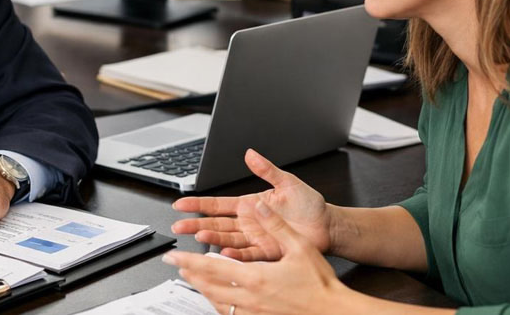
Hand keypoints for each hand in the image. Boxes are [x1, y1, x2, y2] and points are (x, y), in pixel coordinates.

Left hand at [163, 198, 346, 314]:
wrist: (334, 312)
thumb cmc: (320, 284)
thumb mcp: (298, 247)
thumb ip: (275, 225)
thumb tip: (258, 205)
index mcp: (255, 277)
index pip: (212, 266)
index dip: (190, 260)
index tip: (174, 255)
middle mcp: (250, 297)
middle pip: (208, 285)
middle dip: (189, 274)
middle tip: (175, 265)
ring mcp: (254, 312)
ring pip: (217, 301)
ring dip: (202, 289)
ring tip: (192, 279)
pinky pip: (231, 313)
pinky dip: (219, 304)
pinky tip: (218, 300)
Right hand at [171, 148, 332, 260]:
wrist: (327, 225)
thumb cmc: (309, 204)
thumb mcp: (286, 181)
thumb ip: (266, 169)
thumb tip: (250, 153)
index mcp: (250, 205)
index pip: (218, 204)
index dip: (199, 204)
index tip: (182, 204)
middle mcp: (250, 222)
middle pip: (216, 224)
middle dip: (196, 224)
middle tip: (178, 225)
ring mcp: (257, 238)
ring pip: (228, 239)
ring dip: (213, 239)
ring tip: (199, 237)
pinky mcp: (269, 251)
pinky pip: (249, 254)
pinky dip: (236, 254)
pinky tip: (224, 253)